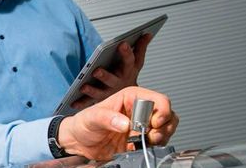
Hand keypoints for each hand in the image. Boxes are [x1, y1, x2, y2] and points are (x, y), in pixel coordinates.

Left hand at [56, 86, 178, 160]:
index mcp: (130, 98)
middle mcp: (139, 110)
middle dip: (164, 127)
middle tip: (151, 136)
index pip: (157, 99)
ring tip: (146, 142)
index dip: (161, 111)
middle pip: (166, 114)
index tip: (154, 123)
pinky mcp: (141, 140)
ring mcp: (142, 125)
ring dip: (161, 137)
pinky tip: (141, 147)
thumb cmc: (83, 124)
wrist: (79, 142)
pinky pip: (158, 142)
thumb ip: (107, 118)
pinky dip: (155, 146)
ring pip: (166, 128)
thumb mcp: (91, 118)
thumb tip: (125, 123)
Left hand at [72, 34, 152, 108]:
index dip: (127, 53)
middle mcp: (119, 83)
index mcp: (129, 71)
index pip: (130, 61)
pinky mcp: (100, 100)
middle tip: (96, 71)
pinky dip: (81, 103)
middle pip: (113, 79)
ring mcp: (109, 93)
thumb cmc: (128, 75)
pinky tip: (73, 102)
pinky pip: (89, 102)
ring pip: (100, 92)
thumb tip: (147, 33)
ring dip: (92, 90)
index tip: (122, 43)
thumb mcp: (136, 62)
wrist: (129, 100)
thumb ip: (140, 47)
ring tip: (83, 86)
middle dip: (105, 75)